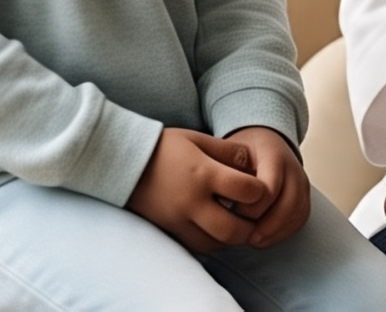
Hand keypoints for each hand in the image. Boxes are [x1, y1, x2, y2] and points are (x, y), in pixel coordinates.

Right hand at [127, 128, 266, 253]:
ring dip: (230, 237)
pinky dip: (211, 241)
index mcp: (203, 174)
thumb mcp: (198, 138)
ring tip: (234, 220)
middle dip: (249, 226)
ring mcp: (179, 221)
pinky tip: (214, 226)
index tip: (258, 187)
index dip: (260, 191)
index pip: (246, 192)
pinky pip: (197, 247)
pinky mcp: (169, 232)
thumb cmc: (165, 147)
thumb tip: (252, 164)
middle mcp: (192, 202)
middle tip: (251, 214)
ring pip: (216, 245)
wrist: (125, 163)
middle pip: (233, 230)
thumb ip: (227, 151)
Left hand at [225, 126, 310, 247]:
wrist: (262, 142)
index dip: (252, 208)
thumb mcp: (230, 154)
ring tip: (255, 240)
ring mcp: (301, 180)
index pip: (269, 189)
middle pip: (289, 204)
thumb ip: (226, 174)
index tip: (235, 213)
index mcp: (272, 153)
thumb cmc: (241, 152)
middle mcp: (292, 166)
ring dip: (276, 232)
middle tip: (247, 238)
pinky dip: (285, 232)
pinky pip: (301, 218)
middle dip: (268, 226)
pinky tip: (266, 237)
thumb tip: (217, 204)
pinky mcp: (305, 194)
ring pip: (297, 213)